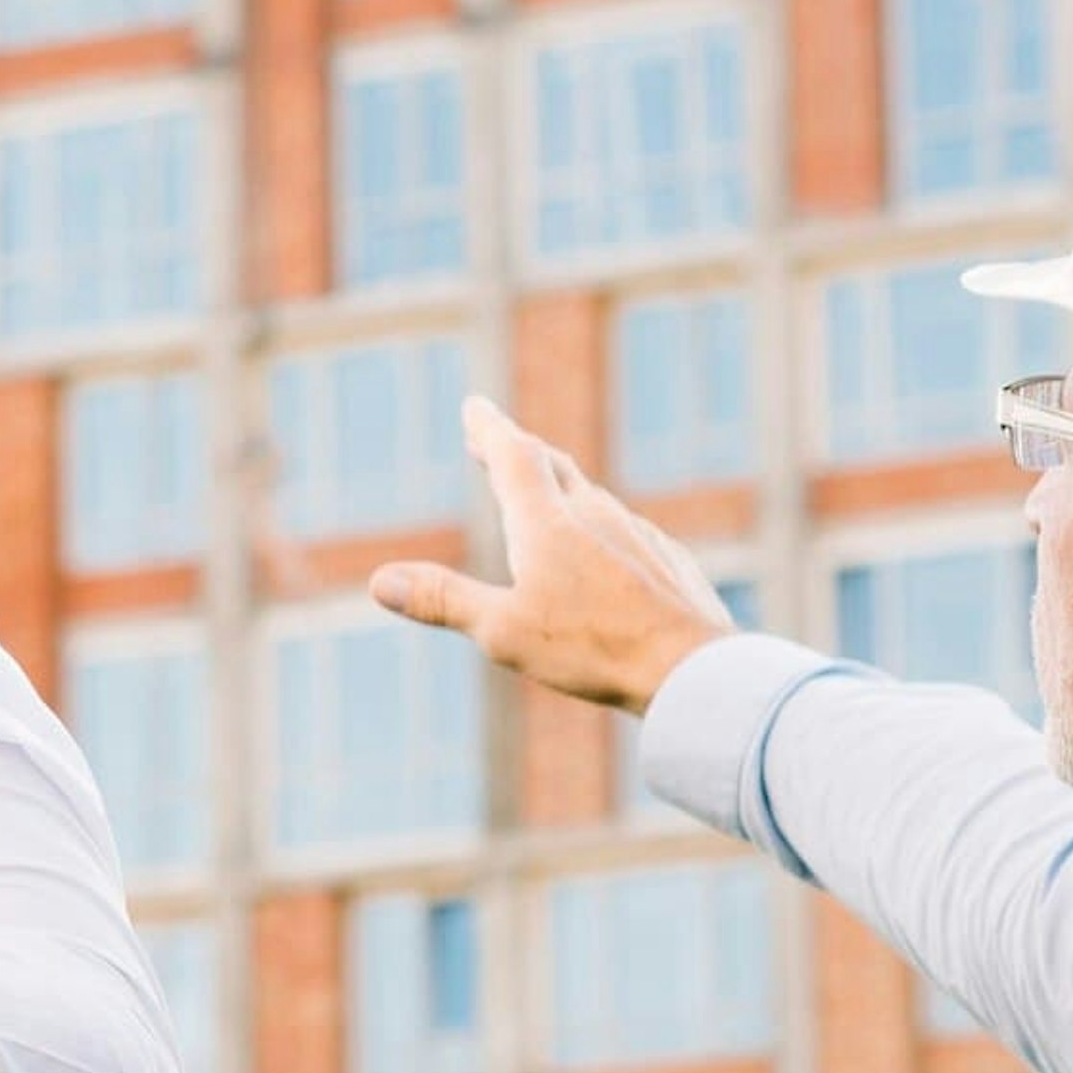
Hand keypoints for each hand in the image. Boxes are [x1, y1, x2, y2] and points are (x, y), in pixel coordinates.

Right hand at [367, 396, 735, 713]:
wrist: (692, 667)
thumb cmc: (593, 649)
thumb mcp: (502, 631)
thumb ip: (444, 600)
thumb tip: (380, 580)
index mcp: (547, 523)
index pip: (512, 455)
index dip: (489, 429)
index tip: (475, 405)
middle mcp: (594, 514)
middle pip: (552, 466)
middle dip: (516, 450)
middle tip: (491, 441)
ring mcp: (637, 534)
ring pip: (591, 497)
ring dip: (560, 487)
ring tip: (542, 494)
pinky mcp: (667, 561)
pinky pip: (625, 531)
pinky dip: (600, 527)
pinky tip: (603, 550)